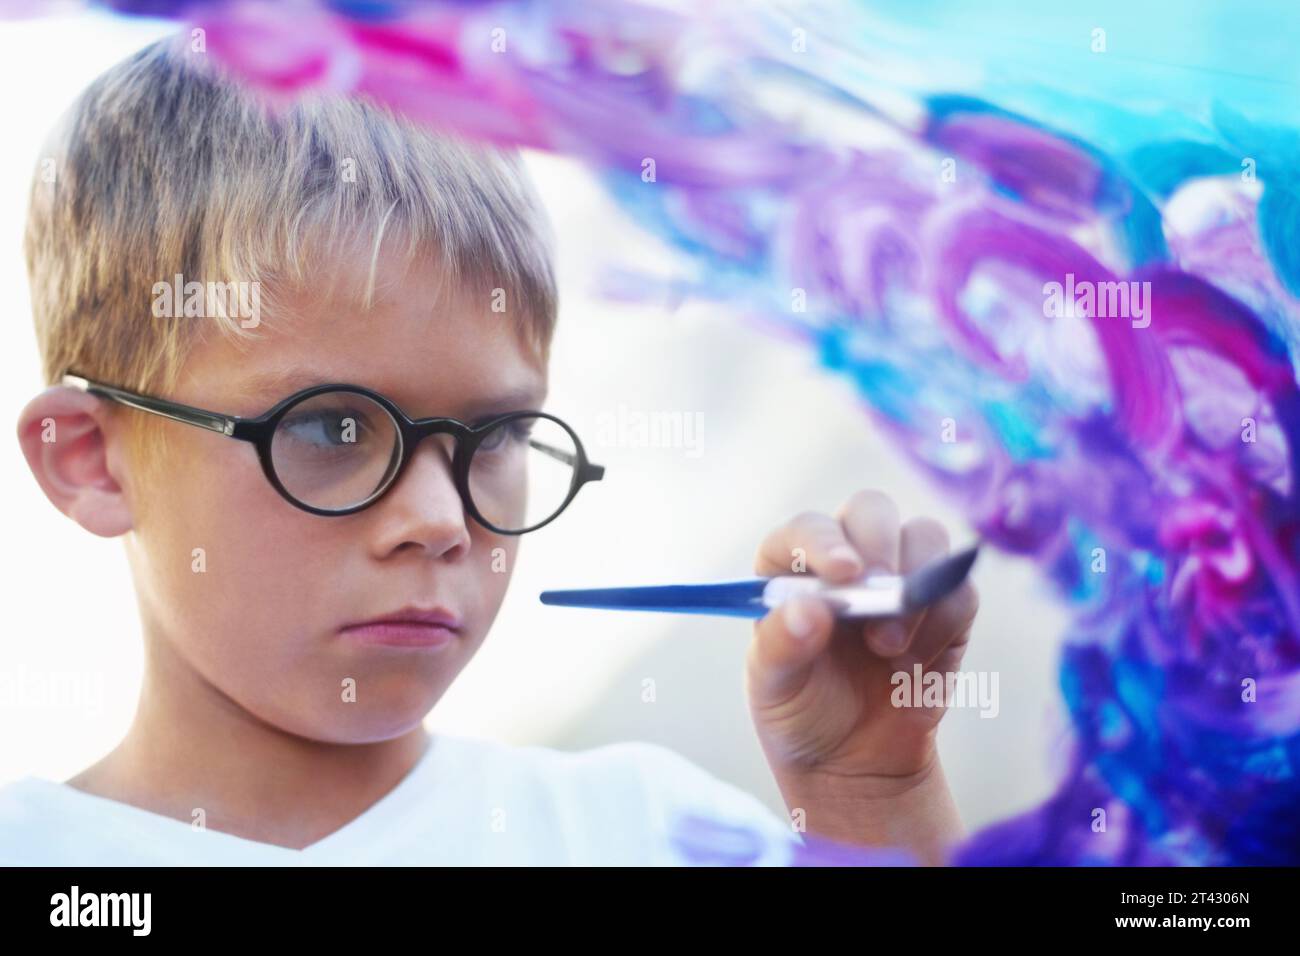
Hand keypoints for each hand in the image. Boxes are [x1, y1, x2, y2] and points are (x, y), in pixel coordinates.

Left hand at [744, 489, 978, 857]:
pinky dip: (944, 621)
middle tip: (881, 593)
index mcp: (792, 565)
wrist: (853, 758)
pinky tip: (915, 662)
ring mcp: (899, 577)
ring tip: (889, 646)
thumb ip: (782, 646)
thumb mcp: (773, 687)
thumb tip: (809, 610)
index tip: (843, 573)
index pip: (806, 528)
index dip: (823, 540)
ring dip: (916, 586)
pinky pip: (960, 590)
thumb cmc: (801, 709)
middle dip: (880, 545)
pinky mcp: (943, 607)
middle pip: (872, 510)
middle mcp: (848, 558)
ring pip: (925, 536)